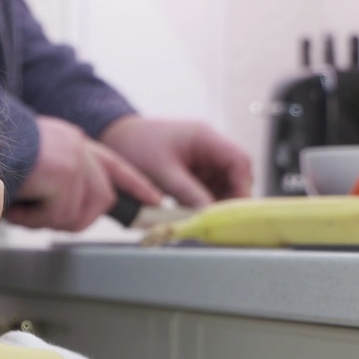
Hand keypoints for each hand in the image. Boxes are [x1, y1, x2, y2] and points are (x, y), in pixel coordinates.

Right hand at [7, 116, 163, 230]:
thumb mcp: (33, 165)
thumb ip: (58, 182)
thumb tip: (70, 214)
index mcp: (73, 143)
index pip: (115, 165)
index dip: (136, 185)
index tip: (155, 200)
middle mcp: (80, 149)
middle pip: (100, 201)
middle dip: (71, 217)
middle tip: (36, 213)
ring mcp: (75, 162)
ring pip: (76, 215)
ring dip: (45, 218)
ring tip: (20, 201)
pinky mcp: (66, 176)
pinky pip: (56, 217)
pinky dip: (32, 218)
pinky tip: (15, 201)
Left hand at [99, 116, 252, 206]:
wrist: (116, 138)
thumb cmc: (136, 146)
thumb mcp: (163, 172)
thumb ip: (188, 193)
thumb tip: (208, 215)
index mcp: (205, 137)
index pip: (239, 161)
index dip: (242, 187)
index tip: (235, 212)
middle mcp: (209, 147)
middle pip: (236, 175)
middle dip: (230, 198)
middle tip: (219, 221)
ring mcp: (202, 159)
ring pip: (224, 185)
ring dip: (217, 203)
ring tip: (205, 220)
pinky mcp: (194, 171)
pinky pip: (209, 189)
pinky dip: (204, 203)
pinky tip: (194, 215)